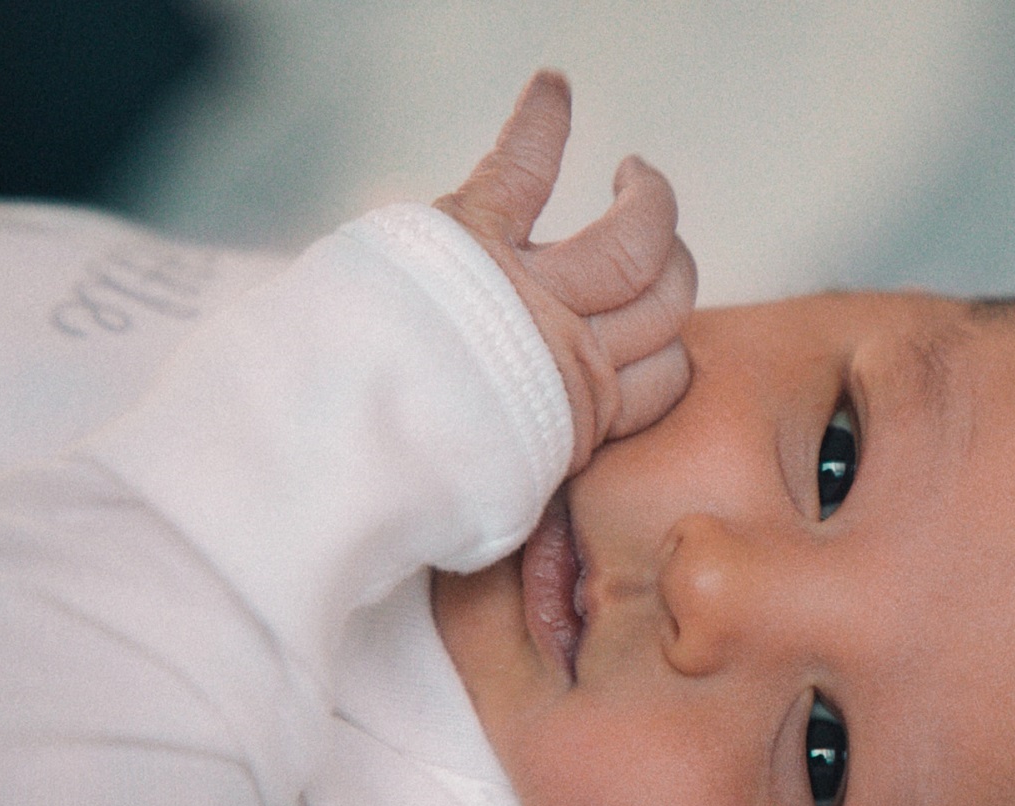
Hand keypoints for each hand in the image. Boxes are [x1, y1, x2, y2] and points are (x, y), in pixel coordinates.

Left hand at [436, 71, 696, 473]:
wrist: (339, 452)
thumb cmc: (407, 487)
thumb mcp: (495, 506)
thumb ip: (532, 476)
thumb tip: (536, 499)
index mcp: (580, 418)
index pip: (665, 378)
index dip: (665, 357)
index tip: (652, 344)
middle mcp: (572, 349)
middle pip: (667, 303)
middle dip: (675, 272)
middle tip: (659, 244)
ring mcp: (528, 287)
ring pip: (634, 237)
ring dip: (647, 200)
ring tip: (637, 178)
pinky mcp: (472, 234)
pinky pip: (523, 167)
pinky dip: (540, 124)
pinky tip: (555, 90)